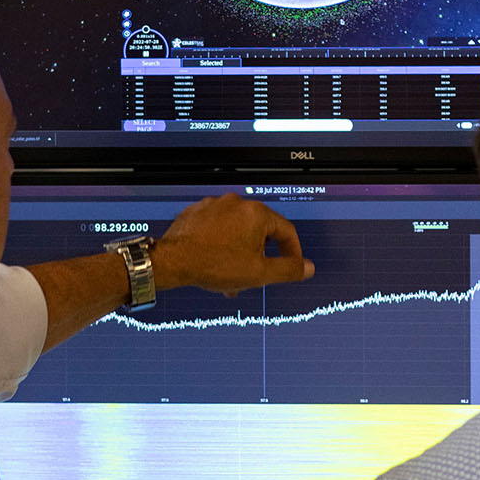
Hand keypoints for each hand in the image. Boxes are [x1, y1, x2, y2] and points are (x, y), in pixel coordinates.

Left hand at [153, 193, 314, 295]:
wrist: (172, 261)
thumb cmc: (213, 264)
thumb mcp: (259, 273)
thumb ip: (287, 269)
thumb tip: (307, 267)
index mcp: (256, 214)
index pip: (286, 231)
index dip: (292, 252)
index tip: (290, 265)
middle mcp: (236, 204)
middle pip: (259, 232)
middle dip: (259, 257)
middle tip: (255, 276)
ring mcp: (213, 206)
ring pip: (236, 232)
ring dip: (239, 253)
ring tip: (232, 276)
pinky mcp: (196, 212)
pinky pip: (216, 229)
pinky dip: (220, 244)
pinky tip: (215, 263)